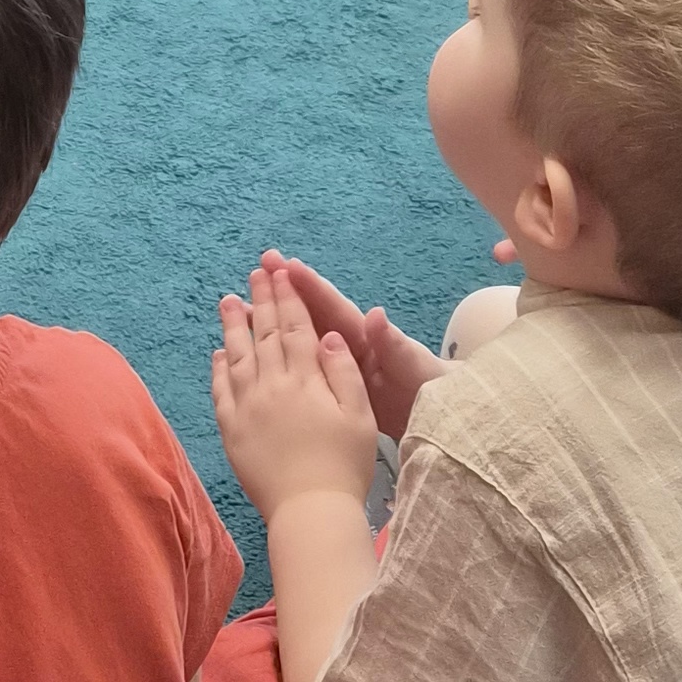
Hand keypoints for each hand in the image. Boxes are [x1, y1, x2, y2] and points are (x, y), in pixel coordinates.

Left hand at [213, 259, 381, 521]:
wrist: (311, 511)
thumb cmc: (345, 465)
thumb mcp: (360, 416)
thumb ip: (342, 372)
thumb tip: (327, 335)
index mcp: (306, 381)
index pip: (296, 328)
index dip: (290, 298)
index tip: (283, 273)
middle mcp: (273, 387)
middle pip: (266, 335)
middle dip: (262, 300)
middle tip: (256, 272)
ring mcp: (248, 408)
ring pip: (238, 356)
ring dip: (233, 326)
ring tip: (228, 300)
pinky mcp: (232, 431)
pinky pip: (221, 392)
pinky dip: (219, 369)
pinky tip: (219, 352)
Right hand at [271, 255, 444, 441]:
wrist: (438, 417)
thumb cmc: (428, 387)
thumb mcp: (413, 367)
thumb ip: (393, 343)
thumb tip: (376, 314)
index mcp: (364, 337)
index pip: (333, 307)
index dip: (310, 286)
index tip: (284, 264)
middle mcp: (347, 344)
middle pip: (311, 313)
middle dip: (286, 291)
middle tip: (259, 267)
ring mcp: (338, 363)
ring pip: (300, 337)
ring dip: (276, 321)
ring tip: (244, 307)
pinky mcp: (333, 384)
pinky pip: (302, 364)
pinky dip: (281, 355)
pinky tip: (259, 353)